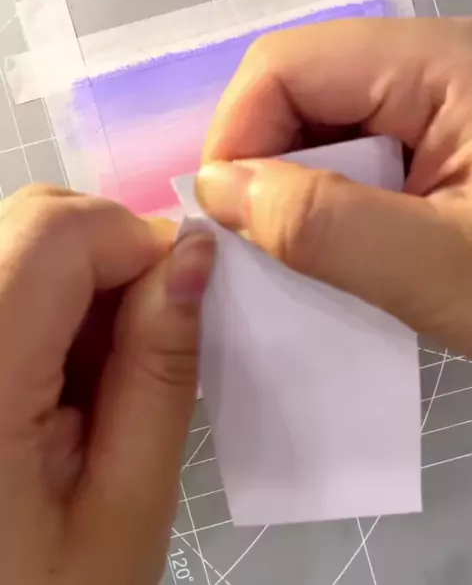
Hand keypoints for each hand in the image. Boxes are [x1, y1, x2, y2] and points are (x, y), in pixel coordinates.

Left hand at [0, 186, 213, 584]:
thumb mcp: (125, 508)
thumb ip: (159, 371)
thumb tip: (193, 257)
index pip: (57, 231)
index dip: (136, 243)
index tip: (186, 300)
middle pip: (32, 222)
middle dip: (110, 257)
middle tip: (144, 346)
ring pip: (17, 243)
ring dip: (79, 285)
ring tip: (97, 380)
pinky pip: (2, 281)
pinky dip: (46, 309)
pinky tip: (58, 381)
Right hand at [197, 17, 471, 357]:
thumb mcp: (442, 268)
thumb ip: (324, 226)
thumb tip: (216, 189)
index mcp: (439, 63)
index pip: (288, 63)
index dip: (237, 134)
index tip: (226, 221)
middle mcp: (435, 61)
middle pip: (302, 86)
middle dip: (264, 164)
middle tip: (262, 249)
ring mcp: (442, 98)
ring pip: (326, 121)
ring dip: (298, 187)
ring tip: (305, 258)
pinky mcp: (447, 137)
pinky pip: (362, 150)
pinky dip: (335, 200)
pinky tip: (347, 249)